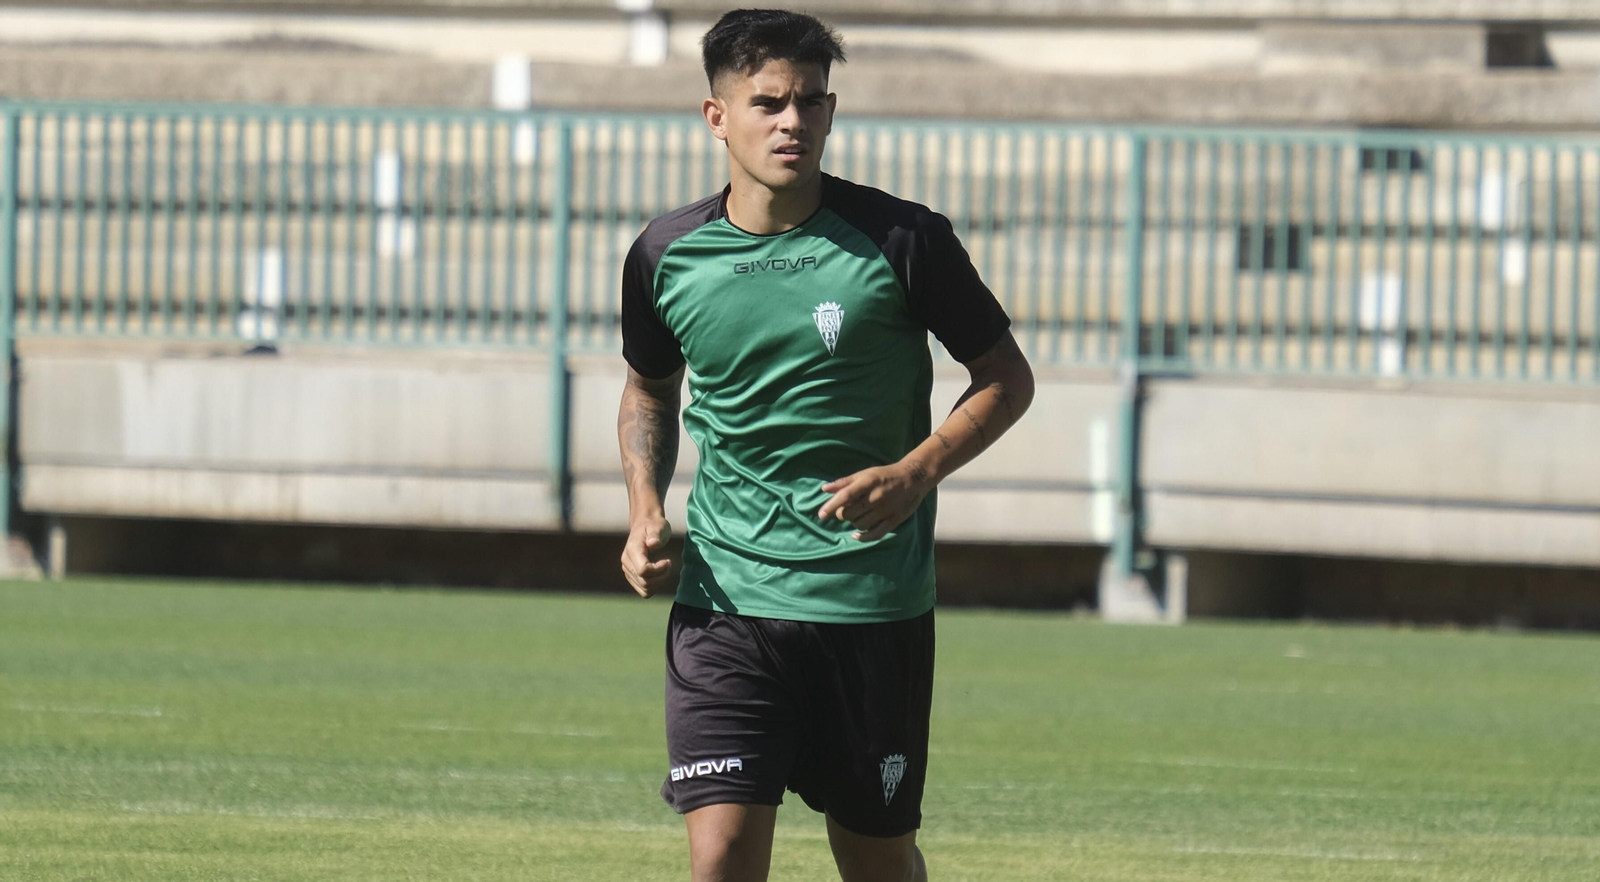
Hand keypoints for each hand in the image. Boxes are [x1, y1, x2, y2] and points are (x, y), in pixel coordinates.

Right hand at [621, 517, 677, 597]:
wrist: (645, 526)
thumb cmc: (654, 526)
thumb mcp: (658, 526)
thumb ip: (656, 534)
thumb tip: (652, 543)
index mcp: (632, 550)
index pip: (643, 571)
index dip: (658, 570)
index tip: (668, 561)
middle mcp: (626, 562)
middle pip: (645, 582)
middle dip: (662, 577)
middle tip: (669, 564)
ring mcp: (628, 571)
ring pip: (645, 589)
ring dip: (659, 583)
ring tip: (665, 569)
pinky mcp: (631, 576)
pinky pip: (644, 591)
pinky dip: (654, 586)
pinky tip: (659, 574)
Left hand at [817, 459, 932, 541]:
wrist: (913, 479)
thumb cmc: (885, 475)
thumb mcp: (865, 474)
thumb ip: (844, 482)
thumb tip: (824, 489)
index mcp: (868, 482)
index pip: (846, 495)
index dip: (831, 506)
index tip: (821, 515)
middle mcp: (876, 497)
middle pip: (850, 513)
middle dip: (842, 513)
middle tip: (846, 510)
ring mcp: (886, 510)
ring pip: (859, 524)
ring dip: (853, 522)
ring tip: (857, 515)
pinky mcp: (894, 520)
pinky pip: (874, 535)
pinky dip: (863, 537)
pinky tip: (856, 535)